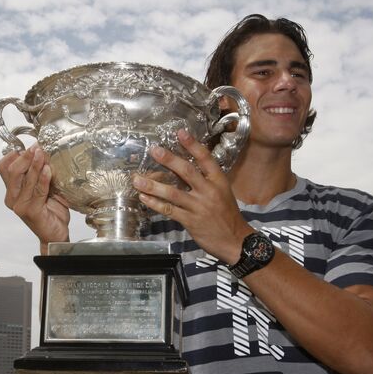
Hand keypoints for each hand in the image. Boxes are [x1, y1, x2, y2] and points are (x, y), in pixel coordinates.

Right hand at [0, 146, 69, 252]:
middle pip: (11, 170)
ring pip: (24, 179)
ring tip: (43, 154)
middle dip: (25, 156)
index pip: (4, 166)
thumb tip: (46, 150)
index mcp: (12, 189)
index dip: (15, 153)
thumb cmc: (51, 210)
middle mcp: (12, 197)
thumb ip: (41, 171)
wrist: (56, 233)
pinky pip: (37, 191)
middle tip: (38, 147)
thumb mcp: (45, 186)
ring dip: (34, 164)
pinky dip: (42, 179)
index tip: (31, 145)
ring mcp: (19, 205)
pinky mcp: (30, 211)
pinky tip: (48, 170)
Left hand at [132, 130, 252, 263]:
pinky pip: (169, 210)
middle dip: (169, 160)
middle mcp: (209, 191)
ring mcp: (199, 207)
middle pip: (186, 172)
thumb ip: (205, 181)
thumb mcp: (222, 192)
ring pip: (173, 193)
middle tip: (154, 150)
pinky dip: (155, 204)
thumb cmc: (227, 215)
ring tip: (137, 179)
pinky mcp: (190, 221)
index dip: (192, 145)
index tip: (180, 133)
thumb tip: (181, 169)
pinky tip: (144, 198)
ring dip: (153, 185)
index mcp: (218, 181)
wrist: (235, 241)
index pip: (205, 159)